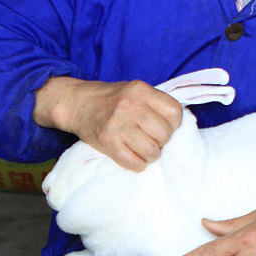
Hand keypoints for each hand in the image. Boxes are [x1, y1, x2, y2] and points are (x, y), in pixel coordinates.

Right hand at [33, 76, 182, 169]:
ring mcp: (118, 125)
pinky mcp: (108, 143)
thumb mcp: (134, 91)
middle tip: (153, 140)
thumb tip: (177, 127)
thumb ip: (154, 103)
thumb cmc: (110, 99)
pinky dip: (138, 164)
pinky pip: (134, 163)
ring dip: (151, 155)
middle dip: (162, 141)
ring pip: (152, 151)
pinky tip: (133, 157)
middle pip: (165, 134)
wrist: (77, 103)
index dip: (174, 124)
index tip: (165, 126)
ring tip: (144, 149)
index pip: (174, 112)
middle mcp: (129, 106)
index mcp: (140, 90)